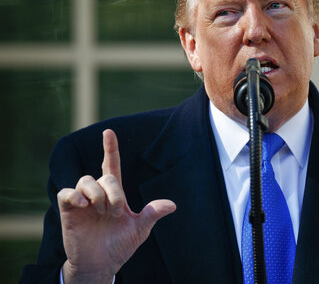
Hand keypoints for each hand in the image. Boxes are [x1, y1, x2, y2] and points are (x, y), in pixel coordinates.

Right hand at [57, 129, 175, 283]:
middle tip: (116, 213)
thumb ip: (152, 214)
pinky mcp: (69, 210)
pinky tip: (83, 205)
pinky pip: (66, 192)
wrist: (102, 265)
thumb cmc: (120, 245)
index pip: (112, 165)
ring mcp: (83, 201)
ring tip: (101, 212)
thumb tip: (172, 205)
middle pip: (105, 176)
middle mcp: (99, 193)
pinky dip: (74, 195)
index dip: (110, 149)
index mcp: (115, 194)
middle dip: (114, 193)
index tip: (109, 132)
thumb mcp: (140, 229)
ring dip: (97, 194)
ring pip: (86, 180)